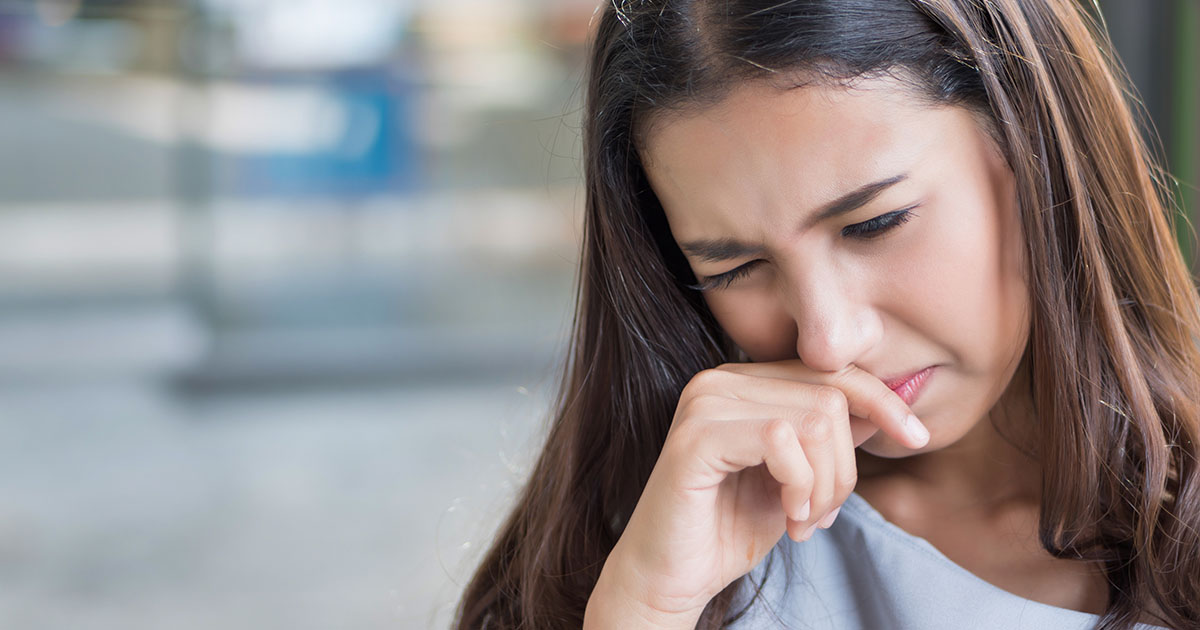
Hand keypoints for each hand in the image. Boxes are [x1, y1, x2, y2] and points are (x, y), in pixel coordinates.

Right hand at [588, 360, 929, 624]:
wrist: (667, 578)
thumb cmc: (726, 530)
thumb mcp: (797, 480)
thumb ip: (830, 439)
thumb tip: (885, 406)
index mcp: (741, 382)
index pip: (830, 370)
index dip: (881, 401)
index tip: (916, 438)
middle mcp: (719, 380)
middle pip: (831, 396)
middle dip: (845, 467)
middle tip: (822, 515)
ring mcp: (704, 403)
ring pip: (816, 419)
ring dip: (825, 483)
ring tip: (804, 520)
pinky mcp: (695, 437)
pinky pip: (781, 441)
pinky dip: (800, 486)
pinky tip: (788, 517)